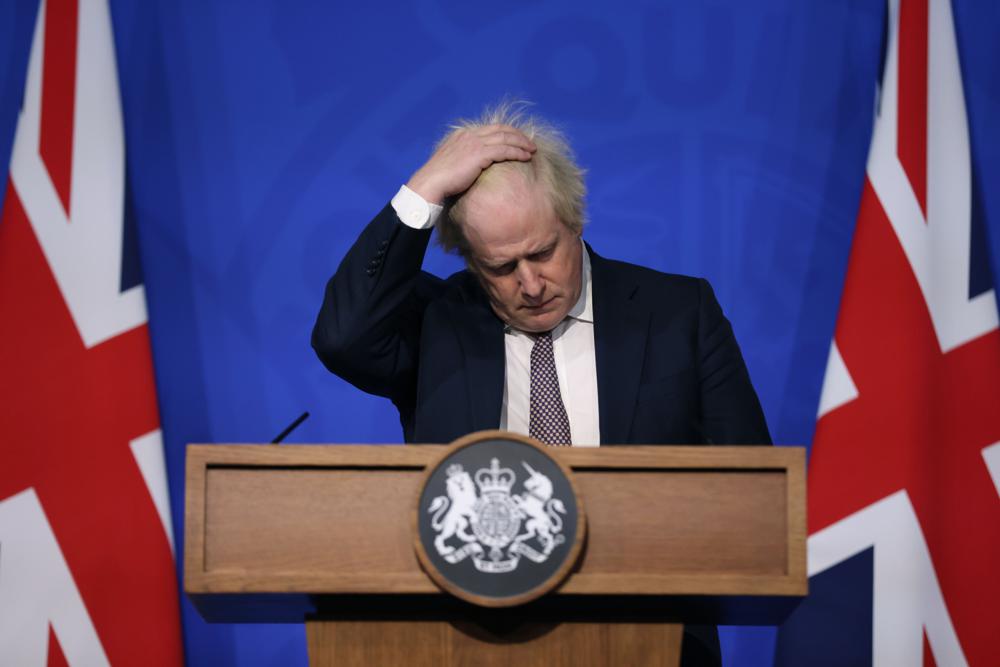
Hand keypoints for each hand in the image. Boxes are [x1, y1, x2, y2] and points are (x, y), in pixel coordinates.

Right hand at [406, 124, 535, 203]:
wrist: (431, 182)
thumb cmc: (439, 179)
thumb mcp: (451, 162)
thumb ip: (462, 158)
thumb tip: (470, 165)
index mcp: (463, 134)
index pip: (491, 128)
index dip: (507, 132)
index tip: (517, 139)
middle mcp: (470, 135)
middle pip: (501, 129)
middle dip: (518, 135)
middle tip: (530, 143)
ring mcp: (475, 142)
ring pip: (506, 138)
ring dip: (522, 143)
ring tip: (533, 149)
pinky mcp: (479, 154)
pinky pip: (505, 150)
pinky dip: (517, 152)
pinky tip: (526, 157)